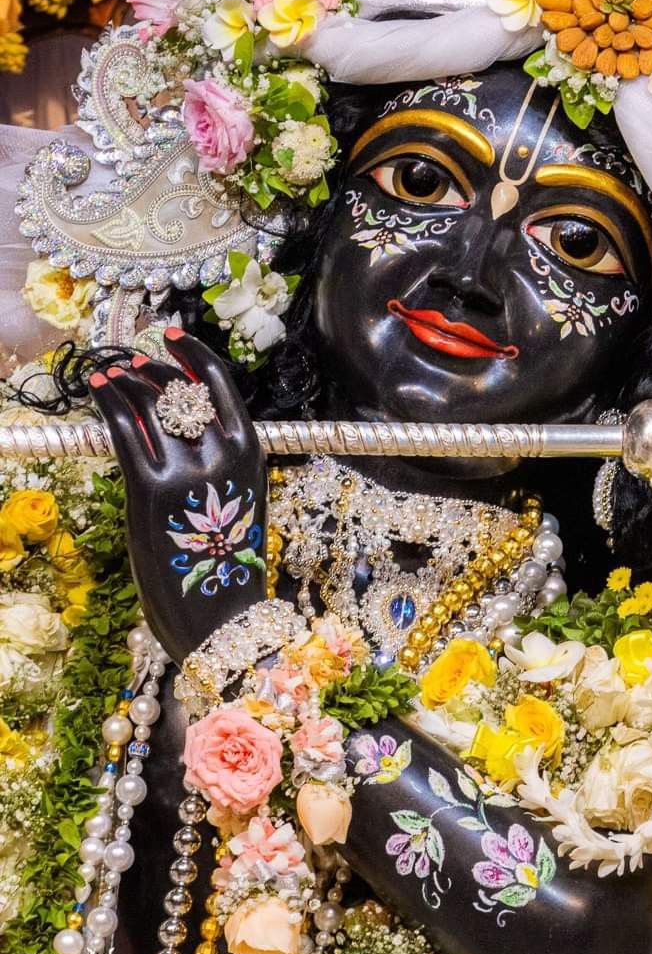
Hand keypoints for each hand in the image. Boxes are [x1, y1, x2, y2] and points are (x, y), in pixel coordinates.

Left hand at [89, 329, 267, 663]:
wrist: (221, 618)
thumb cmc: (226, 565)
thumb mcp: (237, 499)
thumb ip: (217, 460)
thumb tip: (176, 420)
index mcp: (251, 452)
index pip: (221, 384)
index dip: (193, 353)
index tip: (171, 335)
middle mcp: (222, 455)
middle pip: (180, 389)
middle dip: (150, 368)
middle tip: (129, 361)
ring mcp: (185, 472)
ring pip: (149, 404)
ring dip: (122, 380)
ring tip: (106, 373)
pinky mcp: (148, 491)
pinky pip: (124, 429)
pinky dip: (107, 401)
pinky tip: (97, 389)